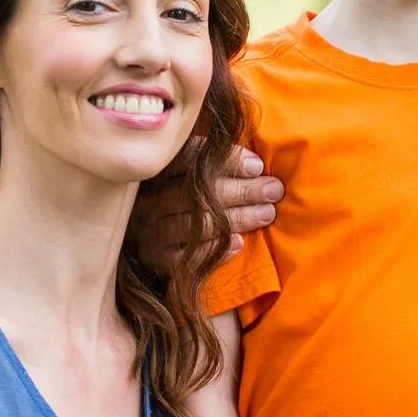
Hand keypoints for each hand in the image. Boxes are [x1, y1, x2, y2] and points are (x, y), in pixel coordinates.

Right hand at [132, 143, 281, 266]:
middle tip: (273, 190)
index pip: (190, 158)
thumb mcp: (191, 173)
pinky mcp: (156, 258)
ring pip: (197, 224)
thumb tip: (258, 164)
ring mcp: (150, 231)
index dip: (227, 161)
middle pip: (198, 193)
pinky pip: (186, 258)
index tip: (258, 166)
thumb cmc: (183, 196)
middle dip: (242, 190)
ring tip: (267, 213)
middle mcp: (151, 200)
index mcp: (158, 172)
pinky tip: (238, 244)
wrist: (144, 239)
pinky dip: (214, 250)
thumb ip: (216, 164)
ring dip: (237, 218)